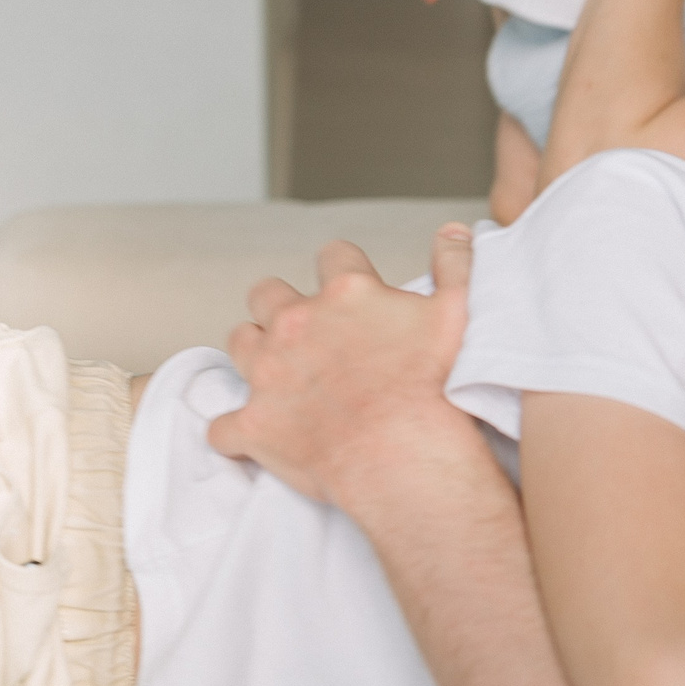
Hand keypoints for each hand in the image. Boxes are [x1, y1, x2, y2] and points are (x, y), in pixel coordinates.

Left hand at [209, 226, 478, 506]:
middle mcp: (296, 323)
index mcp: (346, 293)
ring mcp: (268, 374)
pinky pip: (224, 428)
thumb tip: (452, 229)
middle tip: (310, 332)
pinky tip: (259, 438)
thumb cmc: (435, 387)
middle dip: (282, 306)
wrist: (405, 456)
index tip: (356, 291)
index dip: (345, 270)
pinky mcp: (254, 425)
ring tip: (280, 372)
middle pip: (267, 293)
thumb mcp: (459, 312)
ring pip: (238, 343)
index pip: (334, 256)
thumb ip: (455, 263)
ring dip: (255, 353)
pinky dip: (239, 433)